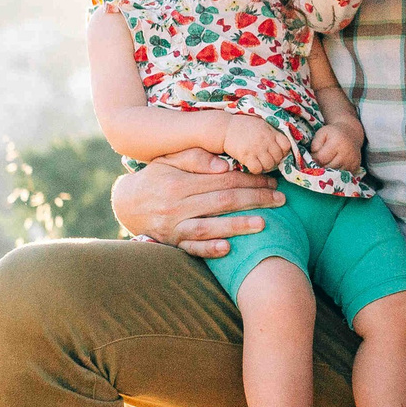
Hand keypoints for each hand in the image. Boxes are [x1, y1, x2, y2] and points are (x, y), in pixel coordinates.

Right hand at [111, 150, 283, 256]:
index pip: (223, 180)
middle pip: (223, 201)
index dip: (250, 180)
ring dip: (238, 225)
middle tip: (280, 200)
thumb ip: (194, 157)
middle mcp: (177, 204)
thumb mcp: (168, 160)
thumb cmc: (154, 177)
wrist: (125, 203)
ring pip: (210, 226)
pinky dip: (209, 249)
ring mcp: (174, 226)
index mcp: (180, 181)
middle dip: (255, 199)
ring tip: (264, 224)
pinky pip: (192, 249)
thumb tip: (223, 165)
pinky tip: (228, 248)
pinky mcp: (171, 243)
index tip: (271, 181)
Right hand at [221, 113, 292, 174]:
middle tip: (266, 160)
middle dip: (274, 161)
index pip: (286, 145)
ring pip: (269, 165)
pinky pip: (258, 169)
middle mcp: (265, 139)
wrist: (225, 128)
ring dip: (265, 166)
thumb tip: (282, 146)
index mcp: (270, 131)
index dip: (283, 151)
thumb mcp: (261, 124)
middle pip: (278, 157)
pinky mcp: (246, 156)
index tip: (276, 152)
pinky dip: (256, 169)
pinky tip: (251, 165)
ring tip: (259, 162)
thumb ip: (272, 133)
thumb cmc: (243, 126)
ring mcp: (256, 148)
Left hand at [308, 118, 364, 169]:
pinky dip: (337, 173)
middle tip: (321, 160)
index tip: (314, 155)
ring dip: (329, 170)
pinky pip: (342, 175)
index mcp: (337, 143)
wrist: (351, 134)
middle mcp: (346, 153)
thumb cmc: (333, 134)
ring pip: (335, 173)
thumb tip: (313, 158)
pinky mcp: (356, 168)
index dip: (314, 158)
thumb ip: (315, 145)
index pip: (321, 158)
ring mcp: (352, 162)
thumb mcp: (321, 133)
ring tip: (328, 162)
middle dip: (321, 165)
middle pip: (328, 168)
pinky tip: (336, 165)